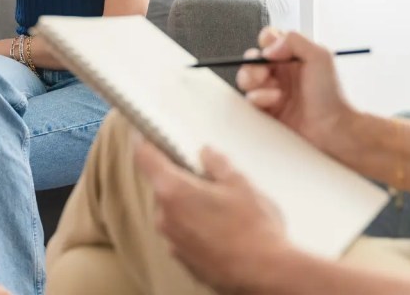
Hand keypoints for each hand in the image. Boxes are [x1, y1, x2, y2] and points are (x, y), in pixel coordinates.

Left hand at [134, 136, 294, 291]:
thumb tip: (206, 154)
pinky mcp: (183, 259)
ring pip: (174, 212)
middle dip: (182, 179)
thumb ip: (217, 164)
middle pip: (163, 186)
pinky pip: (183, 233)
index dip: (143, 141)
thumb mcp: (240, 184)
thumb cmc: (254, 231)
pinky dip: (196, 228)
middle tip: (210, 179)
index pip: (145, 157)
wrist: (266, 276)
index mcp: (173, 190)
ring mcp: (172, 241)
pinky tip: (223, 231)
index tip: (143, 134)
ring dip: (191, 206)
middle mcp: (165, 217)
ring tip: (224, 211)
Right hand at [236, 27, 356, 154]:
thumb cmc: (331, 96)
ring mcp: (271, 90)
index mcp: (292, 56)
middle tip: (264, 72)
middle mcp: (280, 72)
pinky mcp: (266, 109)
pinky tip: (274, 102)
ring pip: (246, 78)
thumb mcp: (320, 57)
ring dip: (253, 81)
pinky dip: (258, 98)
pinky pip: (249, 99)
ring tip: (272, 89)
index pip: (269, 40)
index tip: (271, 51)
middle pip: (252, 59)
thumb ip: (295, 41)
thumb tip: (269, 48)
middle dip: (253, 64)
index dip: (265, 42)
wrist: (331, 128)